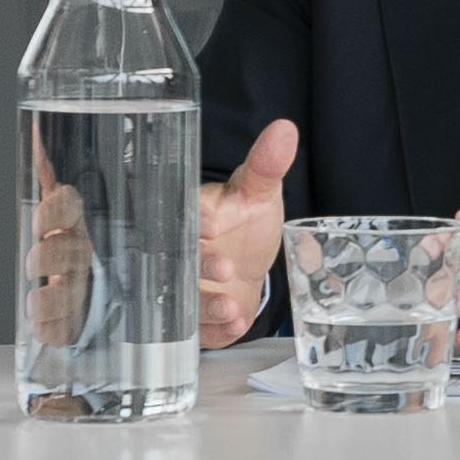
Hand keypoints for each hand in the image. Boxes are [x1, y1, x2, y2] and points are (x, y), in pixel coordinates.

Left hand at [25, 176, 94, 351]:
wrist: (91, 308)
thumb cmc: (69, 256)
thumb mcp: (59, 217)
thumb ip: (48, 177)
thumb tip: (36, 136)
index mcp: (76, 227)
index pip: (70, 205)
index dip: (55, 211)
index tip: (39, 223)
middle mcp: (83, 259)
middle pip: (74, 250)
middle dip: (49, 257)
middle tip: (34, 265)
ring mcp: (82, 291)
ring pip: (70, 292)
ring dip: (48, 297)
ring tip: (35, 300)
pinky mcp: (74, 324)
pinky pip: (62, 329)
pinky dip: (48, 328)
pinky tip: (40, 327)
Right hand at [197, 120, 299, 348]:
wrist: (248, 267)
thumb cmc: (244, 225)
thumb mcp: (259, 194)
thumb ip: (267, 166)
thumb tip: (284, 129)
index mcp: (187, 217)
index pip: (179, 216)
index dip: (194, 221)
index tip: (212, 225)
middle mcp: (175, 254)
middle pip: (174, 262)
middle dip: (197, 266)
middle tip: (222, 267)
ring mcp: (182, 288)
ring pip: (181, 300)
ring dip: (204, 305)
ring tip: (230, 306)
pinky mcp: (195, 318)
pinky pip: (197, 328)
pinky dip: (215, 330)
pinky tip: (233, 325)